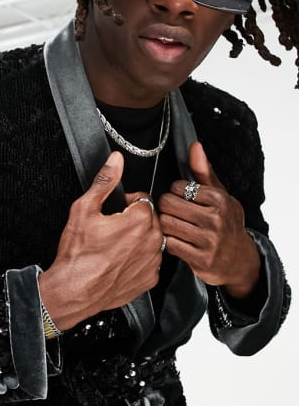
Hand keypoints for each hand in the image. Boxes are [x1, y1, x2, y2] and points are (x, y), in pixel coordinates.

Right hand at [38, 151, 163, 330]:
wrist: (74, 290)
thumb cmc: (78, 255)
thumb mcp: (84, 209)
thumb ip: (104, 181)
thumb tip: (115, 161)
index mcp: (140, 220)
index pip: (143, 199)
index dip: (126, 203)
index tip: (114, 212)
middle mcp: (153, 241)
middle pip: (150, 219)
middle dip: (133, 220)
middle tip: (111, 229)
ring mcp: (153, 262)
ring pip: (152, 240)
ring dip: (137, 240)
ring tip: (113, 247)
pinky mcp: (150, 279)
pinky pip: (150, 261)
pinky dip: (138, 259)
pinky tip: (119, 261)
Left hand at [158, 141, 259, 297]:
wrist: (239, 258)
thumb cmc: (225, 222)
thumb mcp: (219, 194)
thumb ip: (204, 171)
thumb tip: (195, 146)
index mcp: (219, 199)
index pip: (177, 187)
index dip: (175, 192)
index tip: (182, 199)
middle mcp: (215, 219)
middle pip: (168, 204)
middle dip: (167, 207)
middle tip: (174, 212)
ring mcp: (208, 240)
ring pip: (166, 223)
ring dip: (166, 225)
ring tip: (174, 225)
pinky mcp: (200, 259)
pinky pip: (170, 244)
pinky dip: (169, 242)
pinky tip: (177, 240)